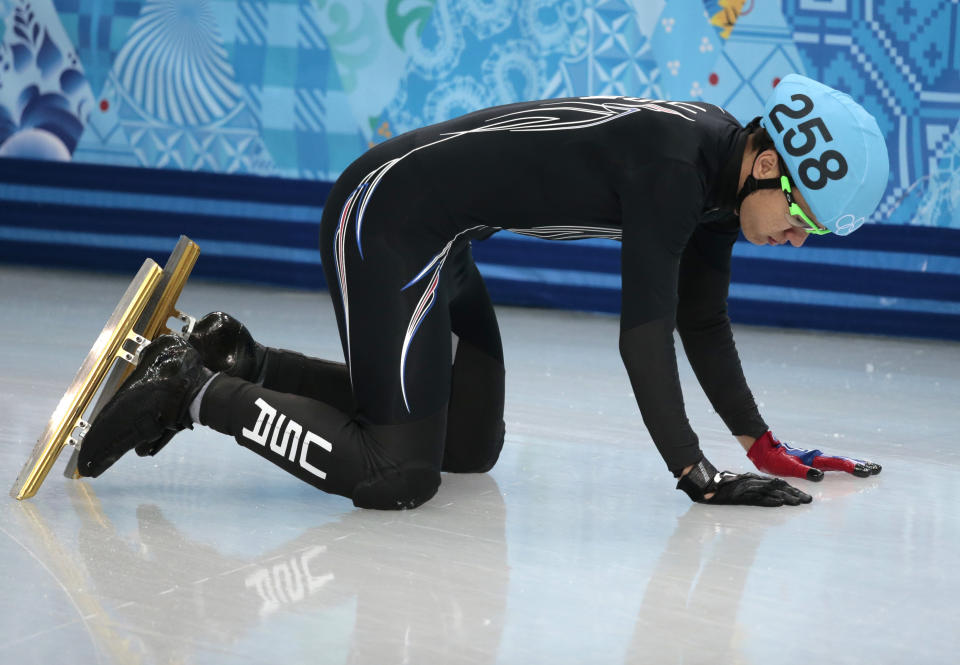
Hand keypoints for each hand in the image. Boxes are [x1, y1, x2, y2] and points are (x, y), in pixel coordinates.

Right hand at [708, 472, 811, 506]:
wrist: (703, 485)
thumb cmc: (721, 488)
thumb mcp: (740, 487)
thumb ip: (754, 491)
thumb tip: (773, 496)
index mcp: (754, 480)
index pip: (777, 484)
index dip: (792, 490)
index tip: (804, 496)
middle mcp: (752, 482)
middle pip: (777, 487)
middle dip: (794, 493)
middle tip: (808, 500)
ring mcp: (746, 488)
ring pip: (770, 492)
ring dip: (786, 497)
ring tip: (798, 502)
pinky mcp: (739, 496)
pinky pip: (757, 498)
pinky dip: (768, 500)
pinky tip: (779, 503)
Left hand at [746, 431, 881, 480]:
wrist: (764, 449)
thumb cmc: (774, 460)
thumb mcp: (787, 467)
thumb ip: (804, 472)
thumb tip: (820, 476)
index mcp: (814, 459)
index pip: (837, 464)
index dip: (852, 468)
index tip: (867, 471)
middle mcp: (817, 458)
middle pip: (842, 462)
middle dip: (859, 465)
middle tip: (876, 468)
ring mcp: (815, 459)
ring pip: (838, 462)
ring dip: (853, 465)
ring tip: (868, 467)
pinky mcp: (811, 461)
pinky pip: (831, 463)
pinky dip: (842, 465)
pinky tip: (845, 468)